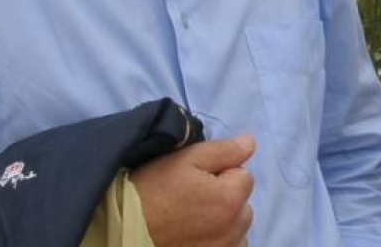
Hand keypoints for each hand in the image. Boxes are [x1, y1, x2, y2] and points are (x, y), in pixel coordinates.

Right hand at [131, 134, 254, 246]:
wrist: (129, 227)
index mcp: (230, 199)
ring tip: (194, 215)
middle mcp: (235, 229)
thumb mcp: (186, 158)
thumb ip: (223, 150)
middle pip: (243, 203)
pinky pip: (230, 245)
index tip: (198, 175)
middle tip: (194, 193)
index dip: (222, 170)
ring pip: (238, 227)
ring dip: (225, 219)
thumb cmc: (156, 188)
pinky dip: (219, 238)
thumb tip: (251, 143)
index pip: (244, 174)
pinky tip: (196, 233)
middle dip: (226, 195)